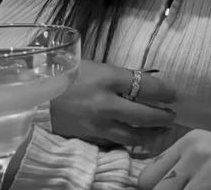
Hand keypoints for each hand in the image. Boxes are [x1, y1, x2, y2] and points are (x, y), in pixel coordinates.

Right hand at [50, 61, 176, 148]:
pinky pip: (115, 142)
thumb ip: (120, 77)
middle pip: (144, 114)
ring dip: (151, 134)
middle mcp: (106, 103)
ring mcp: (97, 124)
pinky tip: (138, 139)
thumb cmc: (68, 73)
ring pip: (132, 135)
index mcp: (109, 79)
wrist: (35, 92)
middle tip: (172, 115)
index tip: (175, 94)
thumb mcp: (97, 67)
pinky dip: (129, 141)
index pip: (146, 86)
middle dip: (162, 116)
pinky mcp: (89, 137)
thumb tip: (144, 83)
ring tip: (162, 131)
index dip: (165, 91)